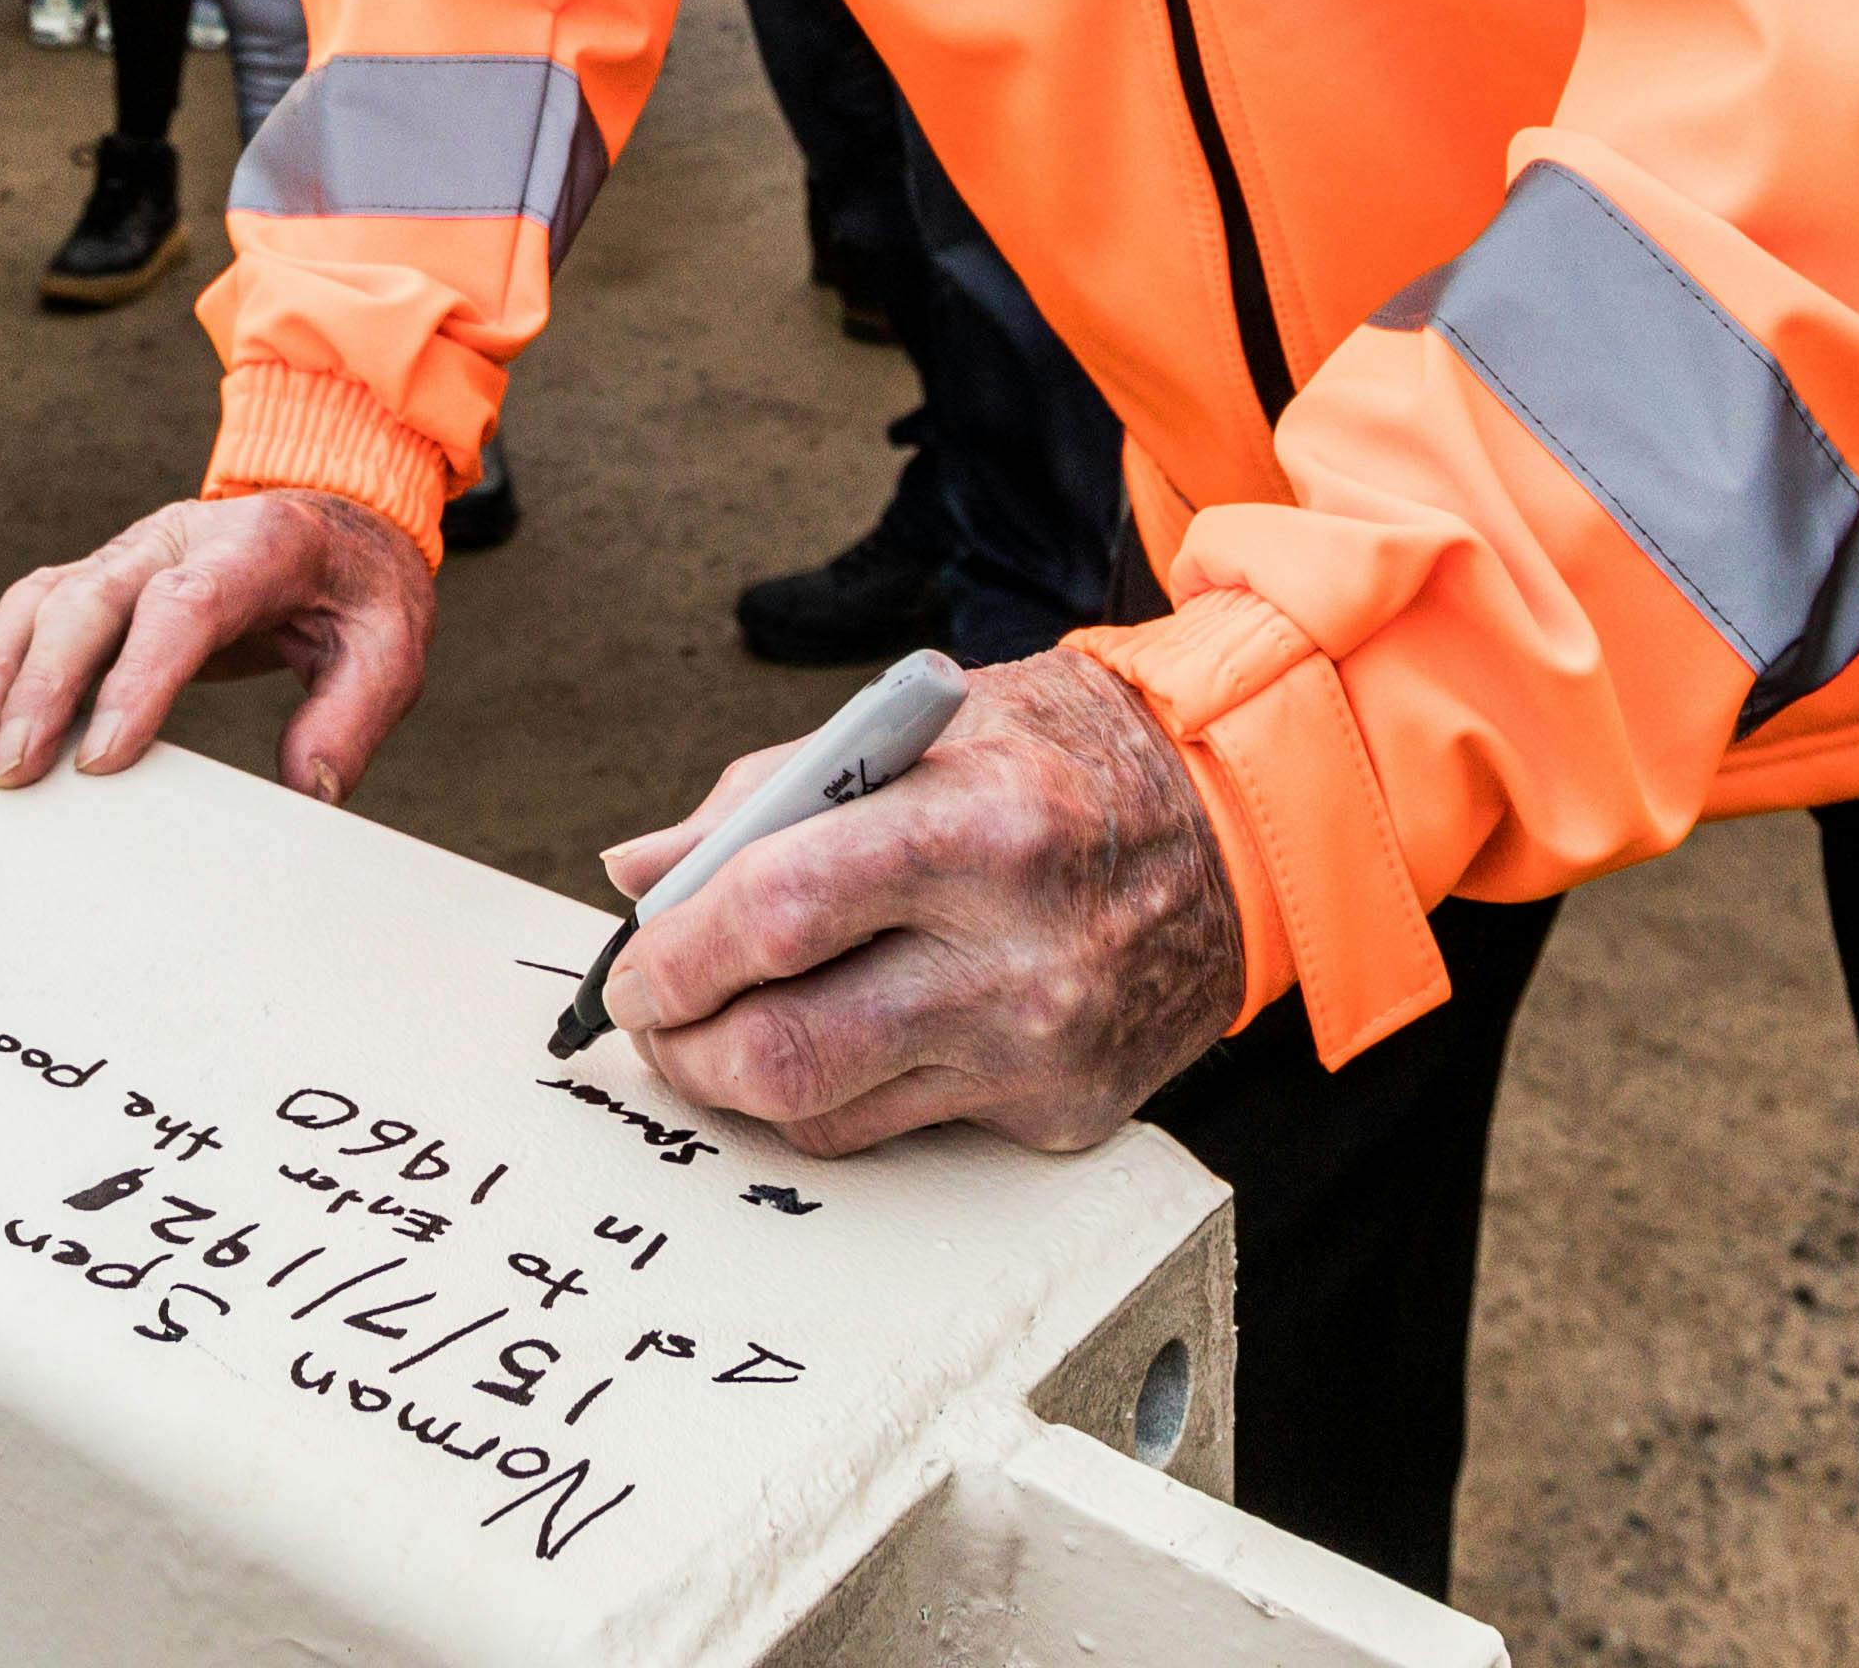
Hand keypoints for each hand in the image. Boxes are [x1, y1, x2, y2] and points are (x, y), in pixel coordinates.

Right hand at [0, 489, 433, 800]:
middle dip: (40, 685)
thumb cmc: (358, 590)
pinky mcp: (106, 571)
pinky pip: (33, 597)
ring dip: (0, 668)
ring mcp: (133, 551)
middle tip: (9, 767)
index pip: (184, 608)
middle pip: (90, 598)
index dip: (138, 680)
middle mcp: (180, 537)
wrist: (339, 517)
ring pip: (45, 595)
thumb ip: (353, 715)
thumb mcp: (393, 647)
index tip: (101, 759)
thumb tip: (308, 789)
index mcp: (257, 547)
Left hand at [596, 652, 1238, 1159]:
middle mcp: (1016, 954)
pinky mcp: (1059, 1116)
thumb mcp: (916, 725)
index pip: (778, 911)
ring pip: (824, 1111)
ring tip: (714, 1032)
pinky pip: (893, 1133)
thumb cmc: (1055, 762)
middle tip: (649, 1018)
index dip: (673, 954)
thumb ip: (766, 797)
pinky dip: (832, 1096)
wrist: (1230, 837)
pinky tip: (828, 1042)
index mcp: (977, 826)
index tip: (629, 964)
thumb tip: (642, 876)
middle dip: (681, 1045)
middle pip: (786, 1048)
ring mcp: (1041, 1050)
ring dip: (735, 1081)